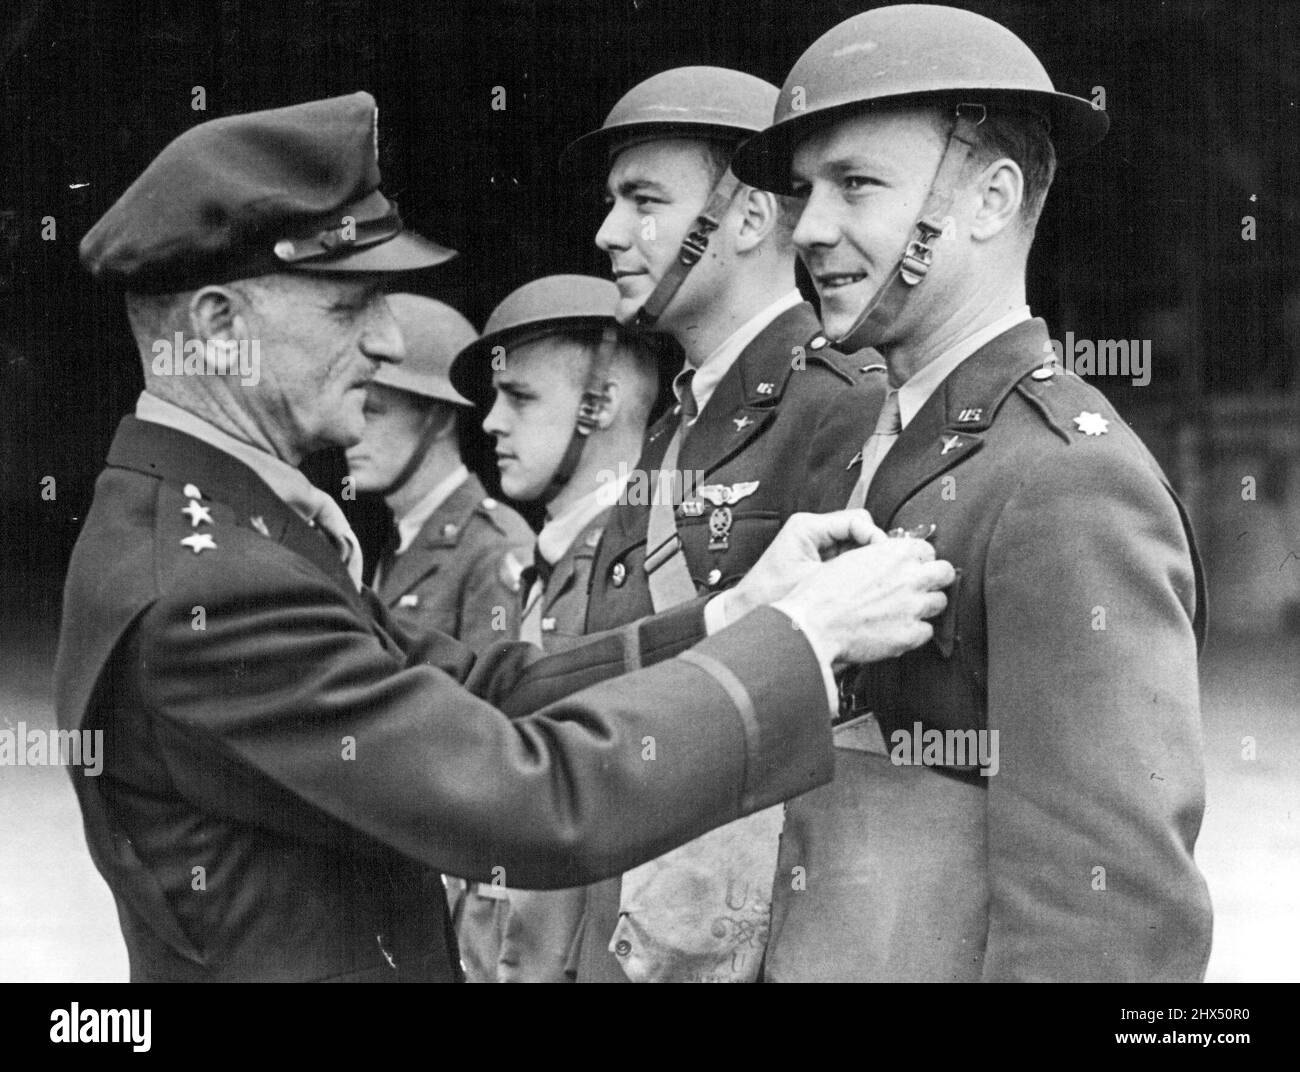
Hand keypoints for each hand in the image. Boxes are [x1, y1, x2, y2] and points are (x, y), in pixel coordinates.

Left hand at [720, 509, 886, 622]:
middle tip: (883, 572)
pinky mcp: (818, 561)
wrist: (748, 612)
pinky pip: (846, 560)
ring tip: (870, 581)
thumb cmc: (768, 598)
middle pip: (859, 531)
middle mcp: (812, 532)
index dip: (876, 538)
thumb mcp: (813, 583)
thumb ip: (847, 571)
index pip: (857, 521)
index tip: (886, 558)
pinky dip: (855, 572)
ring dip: (864, 563)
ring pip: (855, 546)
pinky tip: (858, 587)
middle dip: (872, 551)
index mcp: (807, 527)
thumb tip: (880, 565)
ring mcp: (816, 546)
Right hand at [775, 537, 954, 664]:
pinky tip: (896, 628)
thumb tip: (893, 558)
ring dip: (925, 606)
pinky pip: (927, 632)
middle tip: (919, 586)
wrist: (814, 625)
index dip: (917, 560)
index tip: (909, 567)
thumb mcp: (850, 558)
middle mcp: (911, 578)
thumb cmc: (823, 594)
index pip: (927, 550)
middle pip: (945, 573)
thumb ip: (880, 556)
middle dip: (934, 579)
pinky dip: (914, 632)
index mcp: (897, 553)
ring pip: (940, 602)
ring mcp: (913, 607)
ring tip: (904, 610)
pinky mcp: (910, 634)